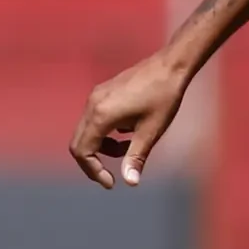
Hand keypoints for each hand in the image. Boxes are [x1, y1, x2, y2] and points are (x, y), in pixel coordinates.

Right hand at [69, 51, 191, 188]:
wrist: (170, 66)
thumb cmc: (163, 98)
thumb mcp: (151, 131)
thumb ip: (136, 157)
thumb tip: (130, 182)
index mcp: (101, 115)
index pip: (82, 151)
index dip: (93, 171)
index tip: (112, 183)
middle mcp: (92, 105)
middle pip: (78, 143)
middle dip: (92, 163)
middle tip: (111, 177)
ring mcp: (95, 97)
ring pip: (86, 132)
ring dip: (101, 148)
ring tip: (128, 150)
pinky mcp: (102, 93)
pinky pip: (93, 121)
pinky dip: (104, 134)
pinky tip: (127, 133)